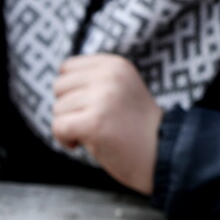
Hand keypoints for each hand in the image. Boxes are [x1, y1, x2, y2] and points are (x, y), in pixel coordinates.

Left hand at [52, 54, 163, 193]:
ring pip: (57, 109)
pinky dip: (64, 140)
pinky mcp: (94, 122)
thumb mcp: (119, 90)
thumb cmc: (134, 127)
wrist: (161, 154)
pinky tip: (80, 144)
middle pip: (59, 87)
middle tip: (90, 122)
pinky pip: (58, 127)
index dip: (70, 91)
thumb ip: (93, 82)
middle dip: (67, 109)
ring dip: (68, 126)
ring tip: (93, 133)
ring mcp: (102, 98)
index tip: (87, 107)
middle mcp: (109, 76)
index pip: (67, 68)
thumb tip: (58, 82)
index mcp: (114, 65)